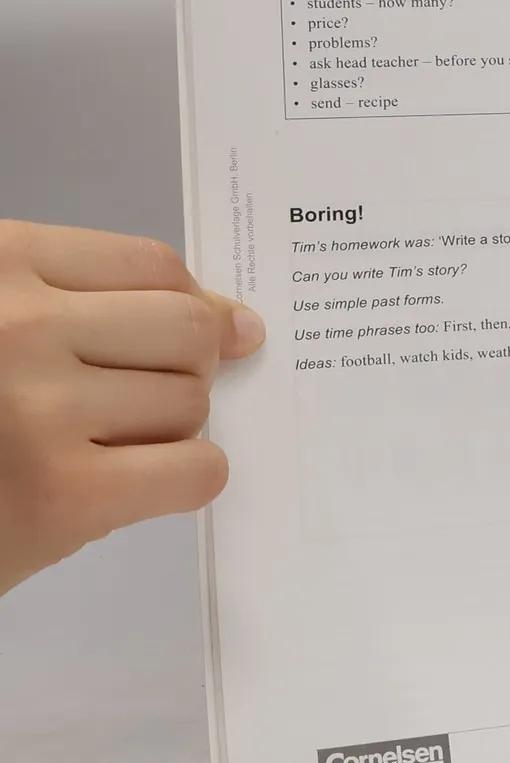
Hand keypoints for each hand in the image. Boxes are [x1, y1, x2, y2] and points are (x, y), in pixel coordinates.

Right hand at [0, 221, 263, 597]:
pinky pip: (193, 471)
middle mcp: (20, 327)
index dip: (192, 302)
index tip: (202, 329)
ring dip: (171, 427)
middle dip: (188, 365)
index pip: (152, 266)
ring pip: (190, 401)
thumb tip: (234, 322)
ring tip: (106, 443)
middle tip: (142, 396)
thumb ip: (80, 302)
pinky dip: (187, 478)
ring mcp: (42, 411)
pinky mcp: (63, 496)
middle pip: (187, 328)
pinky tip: (139, 483)